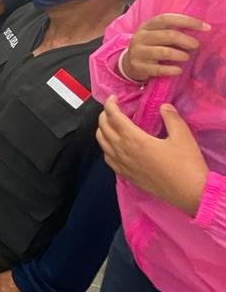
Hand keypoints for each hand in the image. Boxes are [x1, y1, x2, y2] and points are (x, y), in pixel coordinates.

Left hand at [97, 97, 207, 215]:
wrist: (190, 193)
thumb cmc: (186, 164)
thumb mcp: (183, 135)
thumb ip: (171, 117)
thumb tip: (163, 106)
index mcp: (134, 139)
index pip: (113, 117)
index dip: (110, 104)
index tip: (114, 98)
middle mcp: (123, 151)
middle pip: (103, 128)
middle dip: (105, 115)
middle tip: (114, 109)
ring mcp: (123, 165)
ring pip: (102, 143)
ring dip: (103, 130)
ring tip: (111, 124)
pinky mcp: (127, 176)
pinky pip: (108, 158)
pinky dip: (106, 147)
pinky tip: (114, 146)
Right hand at [120, 13, 208, 81]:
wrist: (129, 63)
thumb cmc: (150, 47)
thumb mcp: (157, 35)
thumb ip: (172, 30)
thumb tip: (199, 30)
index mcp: (147, 26)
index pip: (167, 19)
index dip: (187, 21)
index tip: (205, 27)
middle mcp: (141, 37)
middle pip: (167, 35)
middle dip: (185, 40)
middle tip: (196, 45)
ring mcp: (138, 52)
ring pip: (162, 52)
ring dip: (178, 55)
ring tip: (187, 57)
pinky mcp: (138, 66)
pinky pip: (157, 69)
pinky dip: (170, 69)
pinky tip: (178, 70)